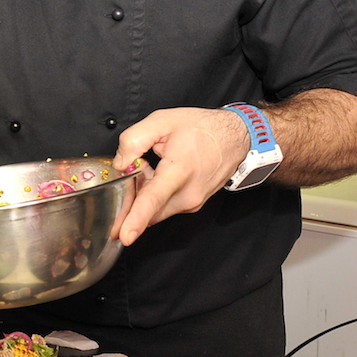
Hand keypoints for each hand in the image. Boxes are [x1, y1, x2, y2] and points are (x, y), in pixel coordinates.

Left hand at [111, 107, 250, 244]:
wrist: (235, 137)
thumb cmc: (203, 129)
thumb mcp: (162, 121)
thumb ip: (134, 140)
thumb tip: (121, 163)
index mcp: (180, 169)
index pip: (154, 199)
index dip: (136, 219)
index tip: (126, 235)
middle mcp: (189, 193)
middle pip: (148, 210)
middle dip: (130, 197)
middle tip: (132, 170)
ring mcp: (192, 202)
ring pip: (154, 210)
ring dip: (143, 194)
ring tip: (150, 166)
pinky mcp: (192, 205)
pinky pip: (163, 207)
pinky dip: (154, 195)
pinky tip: (159, 174)